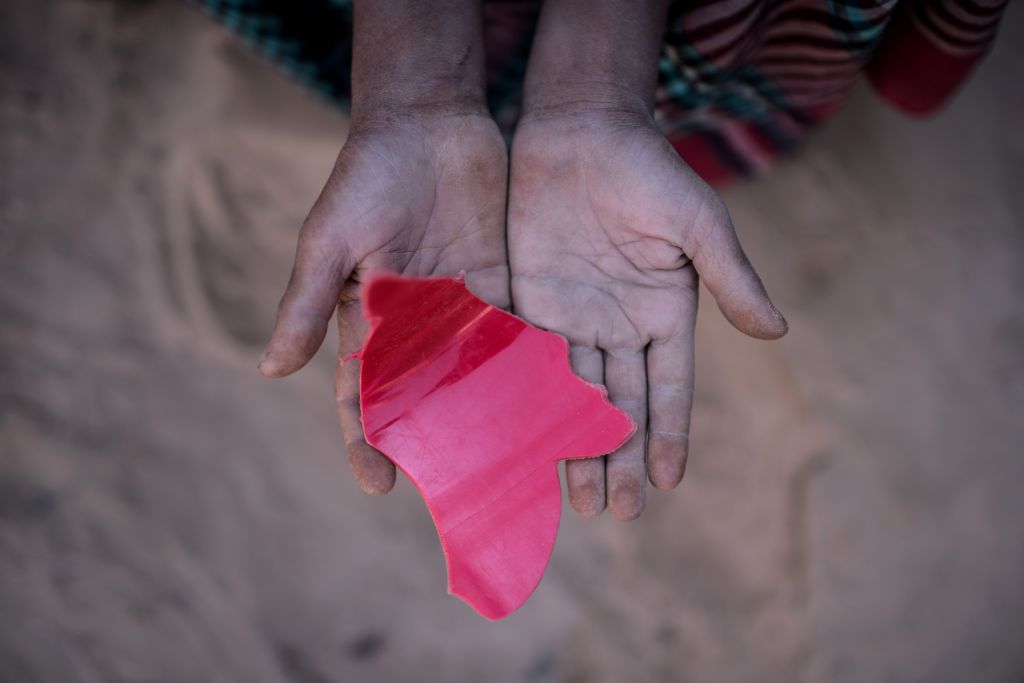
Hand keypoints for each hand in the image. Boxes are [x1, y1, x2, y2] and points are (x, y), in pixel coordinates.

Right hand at [259, 112, 508, 494]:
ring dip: (492, 423)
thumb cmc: (367, 176)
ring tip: (514, 469)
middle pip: (425, 402)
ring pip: (475, 382)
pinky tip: (551, 411)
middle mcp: (416, 330)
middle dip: (440, 448)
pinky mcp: (503, 291)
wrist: (428, 122)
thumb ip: (308, 301)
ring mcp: (462, 314)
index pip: (363, 395)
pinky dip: (531, 376)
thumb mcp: (331, 237)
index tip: (380, 485)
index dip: (367, 441)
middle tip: (461, 496)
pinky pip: (517, 342)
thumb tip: (270, 369)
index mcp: (367, 323)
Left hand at [508, 109, 785, 519]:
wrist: (580, 129)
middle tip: (613, 512)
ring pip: (572, 395)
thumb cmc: (647, 169)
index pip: (668, 387)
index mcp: (665, 313)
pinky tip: (519, 439)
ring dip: (572, 445)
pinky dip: (524, 401)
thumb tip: (777, 332)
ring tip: (572, 498)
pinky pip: (526, 361)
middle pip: (620, 405)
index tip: (665, 482)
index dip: (667, 434)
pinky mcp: (529, 303)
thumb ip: (730, 278)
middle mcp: (619, 325)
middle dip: (618, 458)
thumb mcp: (697, 222)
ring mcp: (572, 318)